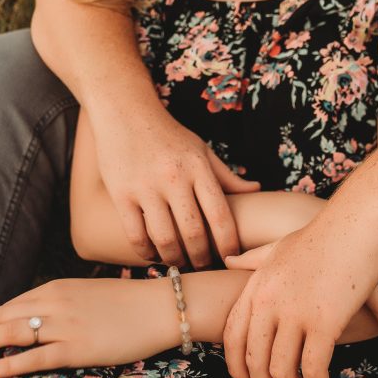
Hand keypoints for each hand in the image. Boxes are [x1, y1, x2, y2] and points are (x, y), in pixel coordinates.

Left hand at [0, 278, 174, 377]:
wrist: (161, 306)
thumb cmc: (132, 303)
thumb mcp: (91, 295)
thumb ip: (66, 303)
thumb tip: (46, 317)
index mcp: (58, 288)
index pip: (12, 304)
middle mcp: (55, 302)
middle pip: (3, 315)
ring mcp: (64, 324)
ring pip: (10, 332)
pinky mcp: (76, 347)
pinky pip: (32, 357)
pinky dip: (4, 364)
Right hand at [97, 112, 259, 269]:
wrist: (125, 112)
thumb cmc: (169, 135)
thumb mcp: (201, 150)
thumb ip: (226, 175)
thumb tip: (256, 190)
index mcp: (198, 168)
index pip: (220, 215)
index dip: (229, 243)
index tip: (231, 257)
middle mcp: (174, 178)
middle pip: (194, 233)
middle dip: (202, 258)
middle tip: (203, 264)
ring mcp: (146, 187)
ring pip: (165, 239)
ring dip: (175, 259)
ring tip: (179, 262)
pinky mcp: (121, 194)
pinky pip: (136, 235)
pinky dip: (146, 252)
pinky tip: (153, 254)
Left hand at [223, 213, 377, 377]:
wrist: (357, 226)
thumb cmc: (323, 235)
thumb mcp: (279, 245)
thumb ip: (253, 258)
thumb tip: (229, 259)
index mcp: (256, 286)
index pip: (232, 336)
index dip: (237, 367)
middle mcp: (269, 302)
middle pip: (255, 361)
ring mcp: (295, 313)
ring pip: (282, 372)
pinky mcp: (325, 322)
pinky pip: (313, 369)